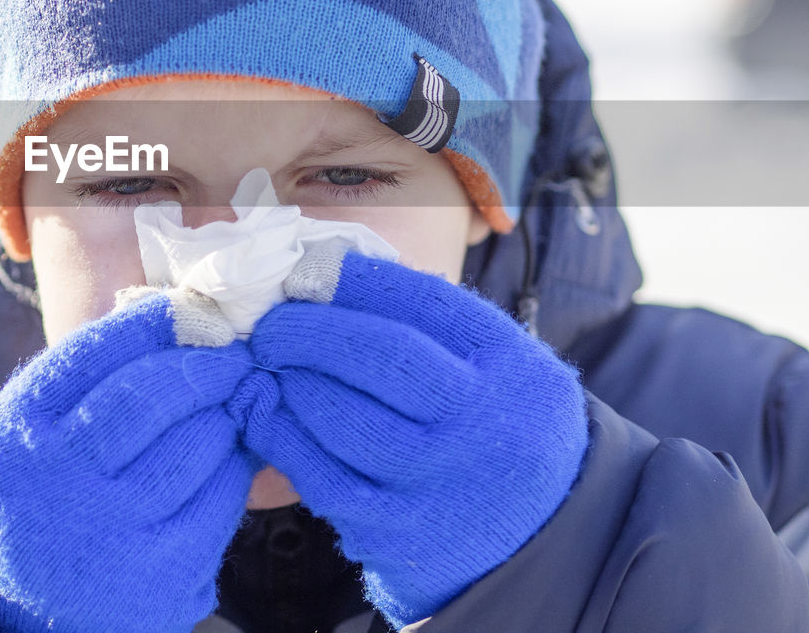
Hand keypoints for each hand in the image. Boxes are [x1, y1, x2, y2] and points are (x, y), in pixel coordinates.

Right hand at [0, 290, 258, 632]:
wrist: (16, 618)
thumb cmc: (34, 501)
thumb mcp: (21, 435)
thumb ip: (79, 383)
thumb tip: (177, 317)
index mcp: (14, 433)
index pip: (95, 352)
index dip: (155, 321)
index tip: (194, 308)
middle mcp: (54, 484)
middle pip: (152, 395)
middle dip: (207, 364)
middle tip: (235, 351)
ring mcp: (108, 535)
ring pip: (197, 443)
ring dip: (227, 412)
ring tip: (236, 399)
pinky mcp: (159, 579)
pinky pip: (221, 499)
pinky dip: (235, 467)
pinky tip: (231, 455)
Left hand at [240, 247, 588, 626]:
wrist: (540, 534)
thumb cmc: (494, 423)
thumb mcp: (496, 362)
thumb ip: (429, 322)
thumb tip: (325, 275)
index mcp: (508, 364)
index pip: (422, 301)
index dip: (351, 280)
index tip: (304, 272)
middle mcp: (482, 422)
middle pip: (379, 356)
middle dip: (308, 330)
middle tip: (270, 325)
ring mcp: (440, 483)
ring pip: (341, 418)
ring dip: (290, 383)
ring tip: (270, 367)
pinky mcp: (399, 536)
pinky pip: (322, 479)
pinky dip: (283, 439)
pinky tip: (268, 416)